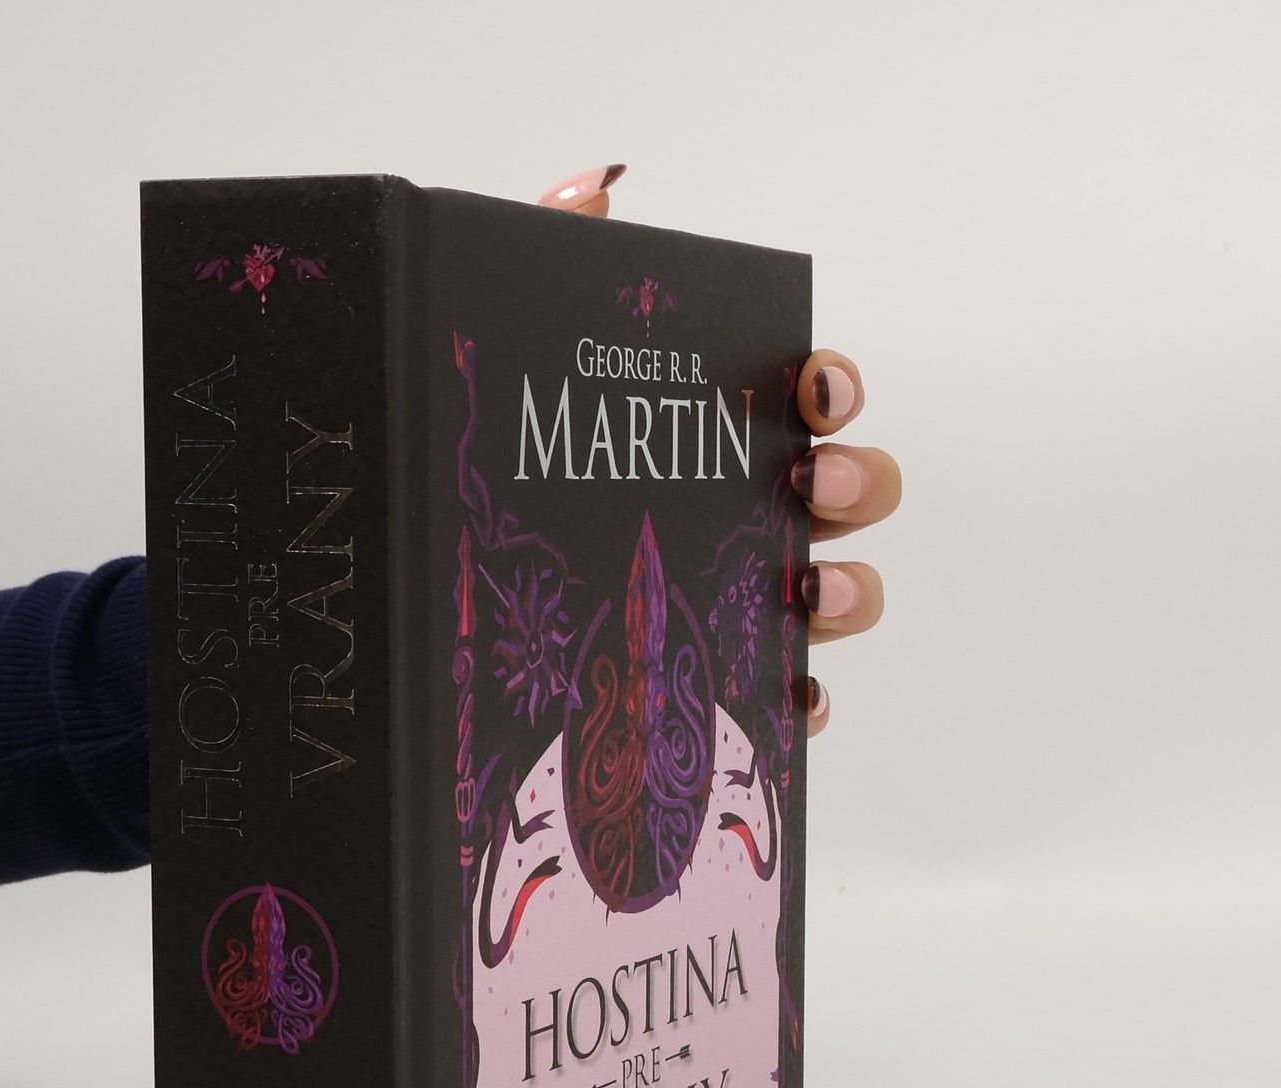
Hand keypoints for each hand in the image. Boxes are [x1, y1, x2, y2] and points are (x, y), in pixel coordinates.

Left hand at [541, 166, 898, 738]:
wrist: (420, 587)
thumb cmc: (495, 467)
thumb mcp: (513, 356)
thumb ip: (551, 263)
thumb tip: (590, 192)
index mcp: (713, 438)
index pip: (806, 402)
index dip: (832, 387)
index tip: (811, 386)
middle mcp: (743, 517)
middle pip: (850, 495)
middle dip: (860, 481)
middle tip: (814, 485)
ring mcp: (736, 604)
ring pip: (836, 599)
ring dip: (851, 592)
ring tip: (808, 592)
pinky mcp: (714, 685)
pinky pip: (787, 702)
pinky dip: (806, 703)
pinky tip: (788, 700)